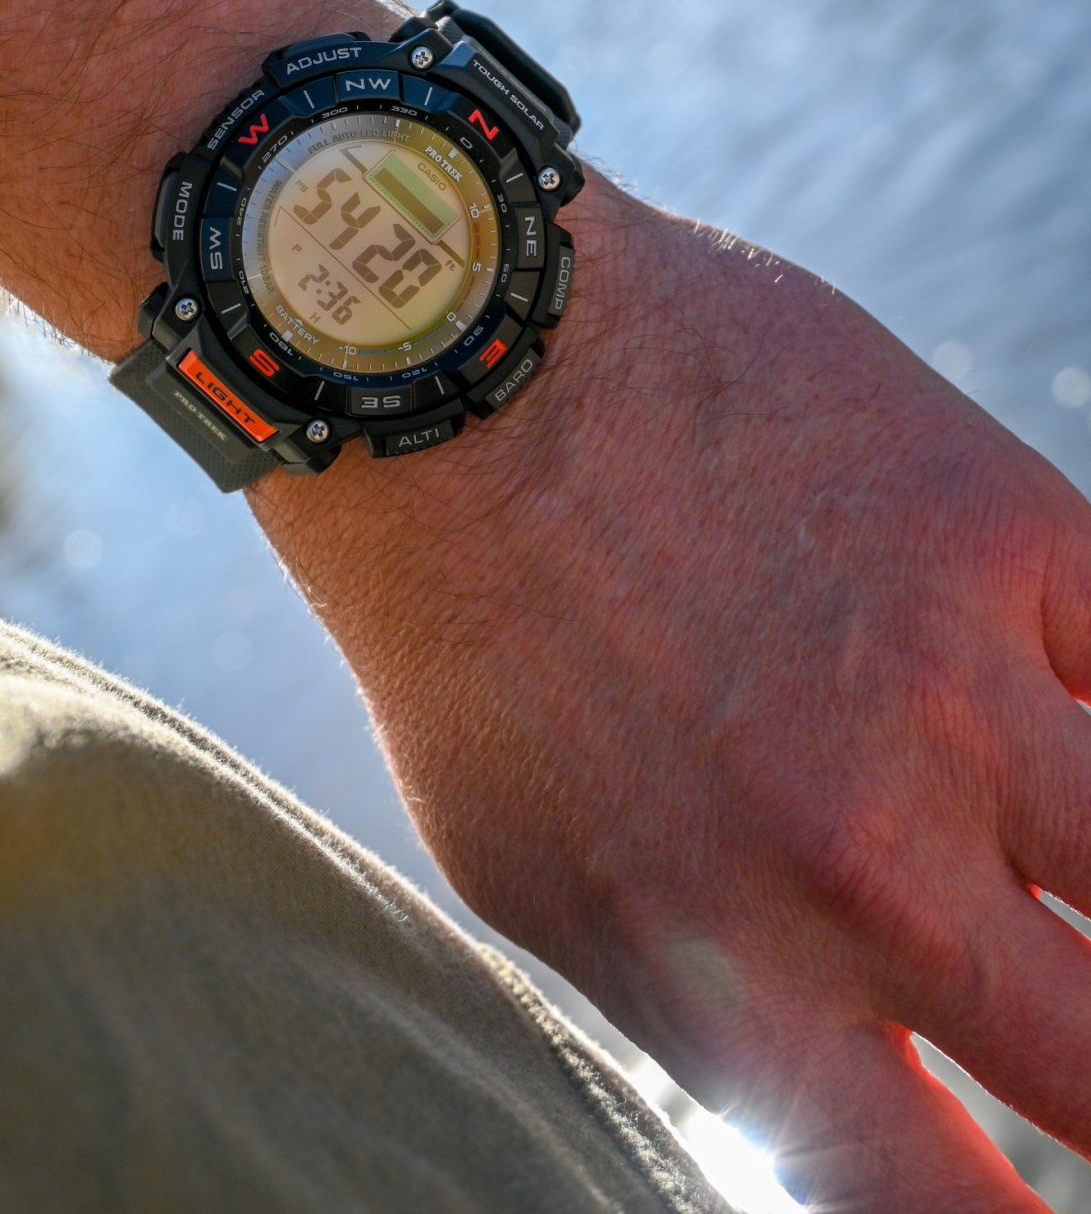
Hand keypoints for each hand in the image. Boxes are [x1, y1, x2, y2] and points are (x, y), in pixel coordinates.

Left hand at [254, 171, 1090, 1209]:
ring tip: (1056, 845)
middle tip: (1069, 1005)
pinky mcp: (1009, 531)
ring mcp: (956, 690)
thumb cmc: (475, 631)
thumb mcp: (539, 873)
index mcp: (730, 972)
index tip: (1035, 1191)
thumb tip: (841, 1093)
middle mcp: (864, 862)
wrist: (466, 366)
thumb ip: (707, 1003)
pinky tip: (1049, 683)